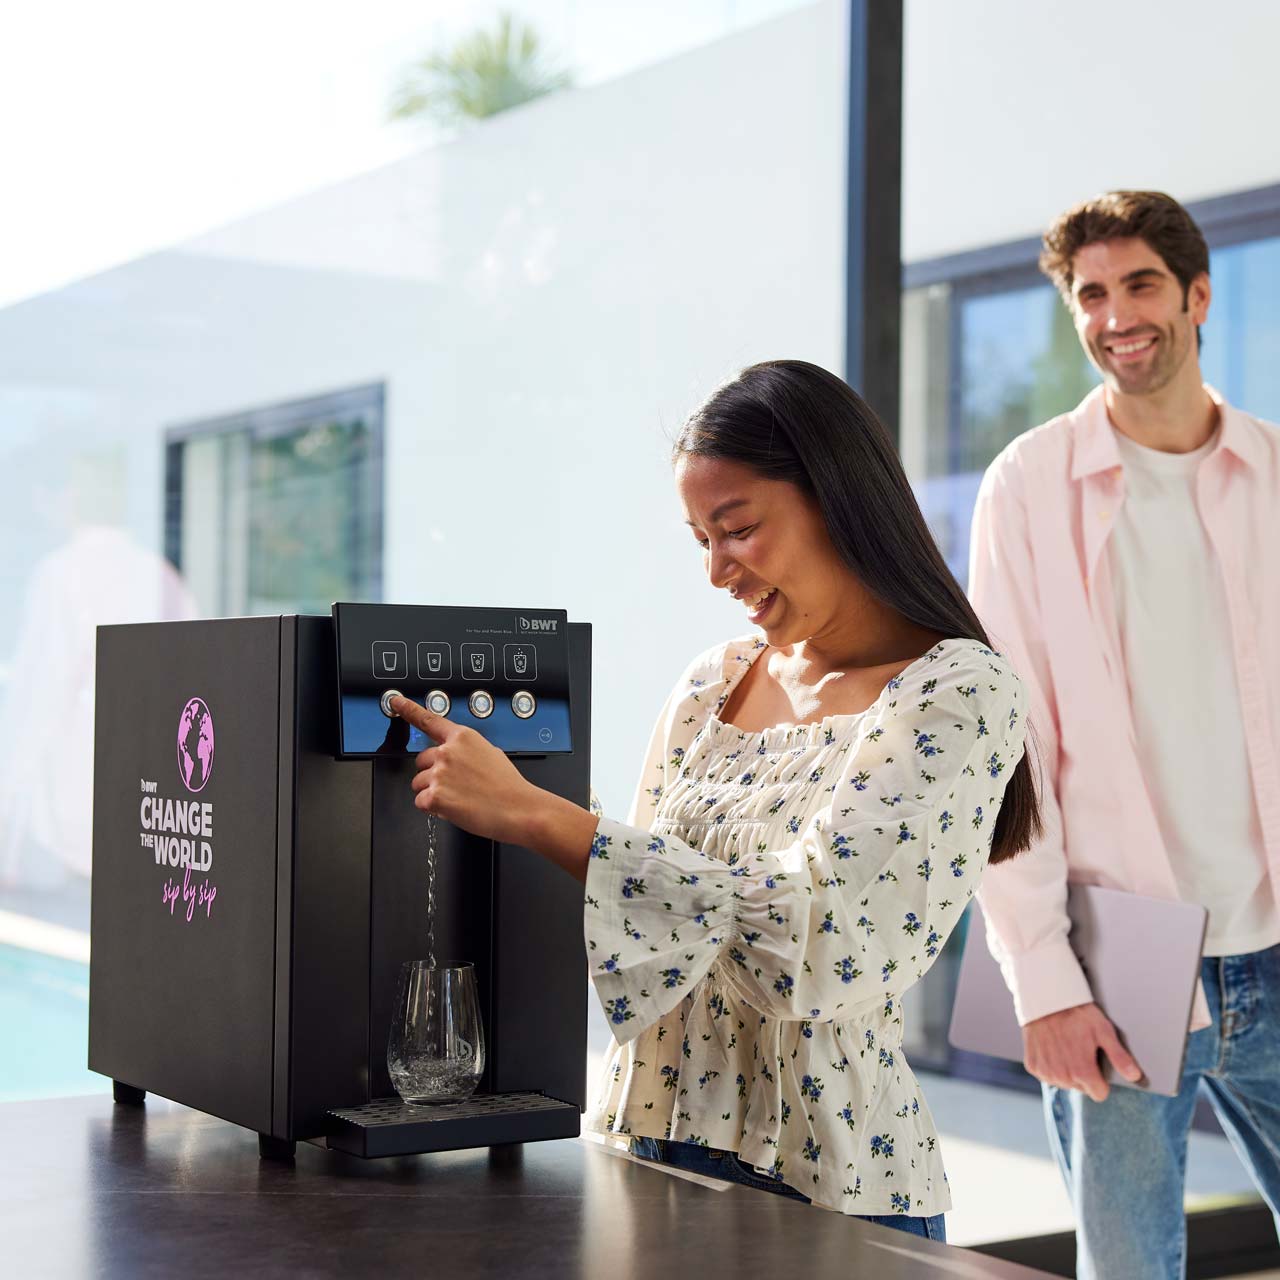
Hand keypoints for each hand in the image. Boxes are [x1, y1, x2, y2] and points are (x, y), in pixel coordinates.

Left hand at [389, 695, 539, 844]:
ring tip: (458, 797)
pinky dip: (433, 808)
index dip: (408, 709)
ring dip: (432, 792)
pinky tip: (454, 807)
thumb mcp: (492, 754)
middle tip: (455, 784)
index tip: (395, 701)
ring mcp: (440, 773)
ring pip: (418, 783)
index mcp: (463, 737)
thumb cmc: (509, 786)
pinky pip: (421, 802)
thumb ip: (468, 750)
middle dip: (432, 773)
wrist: (518, 809)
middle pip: (420, 760)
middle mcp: (448, 752)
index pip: (428, 720)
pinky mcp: (435, 795)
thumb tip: (461, 757)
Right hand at [1022, 1001, 1143, 1101]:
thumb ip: (1120, 1057)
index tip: (1096, 1062)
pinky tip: (1052, 1048)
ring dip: (1066, 1070)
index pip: (1099, 1094)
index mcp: (1082, 1072)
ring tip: (1066, 1047)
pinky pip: (1047, 1075)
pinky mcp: (1033, 1066)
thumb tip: (1135, 1076)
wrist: (1045, 999)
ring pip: (1064, 1083)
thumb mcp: (1104, 1031)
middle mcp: (1063, 1077)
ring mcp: (1046, 1072)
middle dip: (1083, 1074)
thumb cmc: (1077, 1014)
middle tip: (1080, 1049)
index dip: (1101, 1079)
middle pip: (1081, 1088)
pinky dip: (1051, 1065)